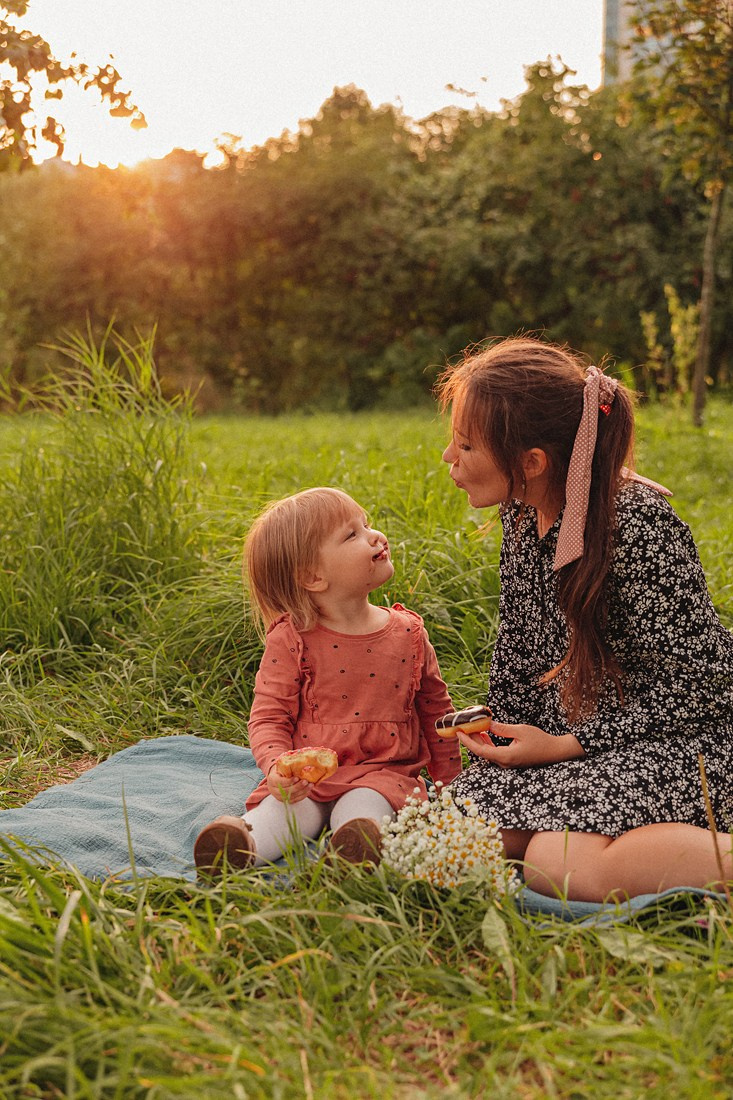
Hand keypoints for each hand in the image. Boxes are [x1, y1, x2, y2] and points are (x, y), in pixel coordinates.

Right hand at [266, 766, 310, 802]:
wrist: (275, 779)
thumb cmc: (280, 771)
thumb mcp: (281, 767)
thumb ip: (287, 767)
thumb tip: (301, 760)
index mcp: (272, 780)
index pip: (280, 782)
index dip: (289, 781)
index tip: (297, 778)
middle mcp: (274, 790)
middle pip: (286, 791)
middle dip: (298, 787)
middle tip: (306, 781)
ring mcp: (279, 797)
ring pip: (291, 796)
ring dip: (302, 791)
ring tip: (310, 785)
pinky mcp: (285, 801)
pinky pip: (295, 800)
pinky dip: (302, 796)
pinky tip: (308, 791)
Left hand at [457, 720, 584, 767]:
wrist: (555, 751)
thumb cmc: (540, 741)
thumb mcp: (520, 731)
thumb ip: (502, 729)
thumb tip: (487, 725)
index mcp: (505, 757)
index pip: (480, 750)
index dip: (467, 742)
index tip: (458, 732)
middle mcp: (504, 762)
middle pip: (482, 751)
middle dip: (471, 738)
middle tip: (462, 725)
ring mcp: (507, 763)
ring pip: (487, 752)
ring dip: (479, 740)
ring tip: (471, 726)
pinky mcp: (511, 760)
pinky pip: (494, 752)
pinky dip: (487, 743)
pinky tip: (484, 733)